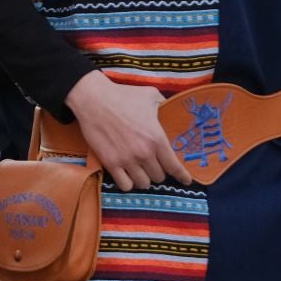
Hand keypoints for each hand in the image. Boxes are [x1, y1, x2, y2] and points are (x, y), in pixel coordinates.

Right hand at [65, 71, 193, 190]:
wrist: (94, 99)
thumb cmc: (123, 96)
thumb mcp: (150, 95)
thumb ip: (164, 104)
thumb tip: (170, 107)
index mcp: (157, 138)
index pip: (174, 166)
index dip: (182, 176)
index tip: (186, 181)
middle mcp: (144, 153)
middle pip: (159, 177)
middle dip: (158, 171)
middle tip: (153, 165)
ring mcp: (126, 160)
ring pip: (143, 183)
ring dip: (144, 178)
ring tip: (140, 171)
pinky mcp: (110, 163)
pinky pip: (125, 185)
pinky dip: (128, 183)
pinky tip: (127, 175)